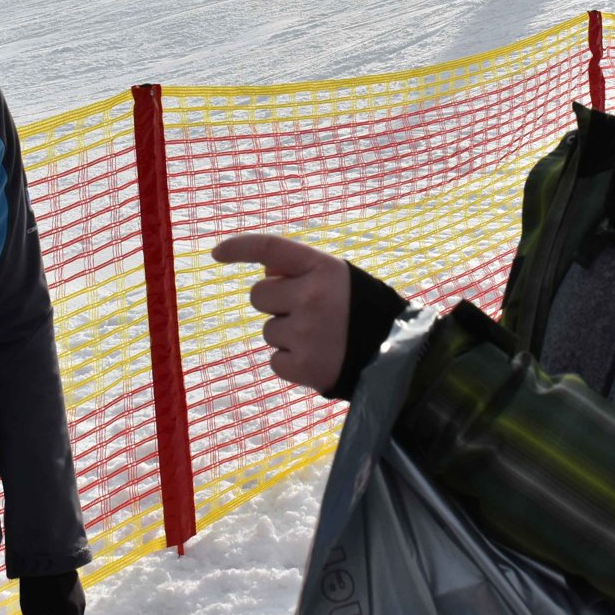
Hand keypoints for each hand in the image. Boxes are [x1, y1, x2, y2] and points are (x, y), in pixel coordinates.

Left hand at [213, 233, 349, 392]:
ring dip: (287, 335)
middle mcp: (312, 297)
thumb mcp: (340, 278)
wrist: (398, 358)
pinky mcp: (304, 367)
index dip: (239, 247)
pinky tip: (319, 358)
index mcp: (323, 268)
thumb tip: (265, 271)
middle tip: (307, 313)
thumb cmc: (363, 311)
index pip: (269, 247)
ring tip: (322, 339)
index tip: (216, 253)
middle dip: (275, 304)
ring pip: (268, 331)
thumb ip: (303, 271)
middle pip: (259, 296)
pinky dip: (292, 362)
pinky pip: (275, 361)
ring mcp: (306, 334)